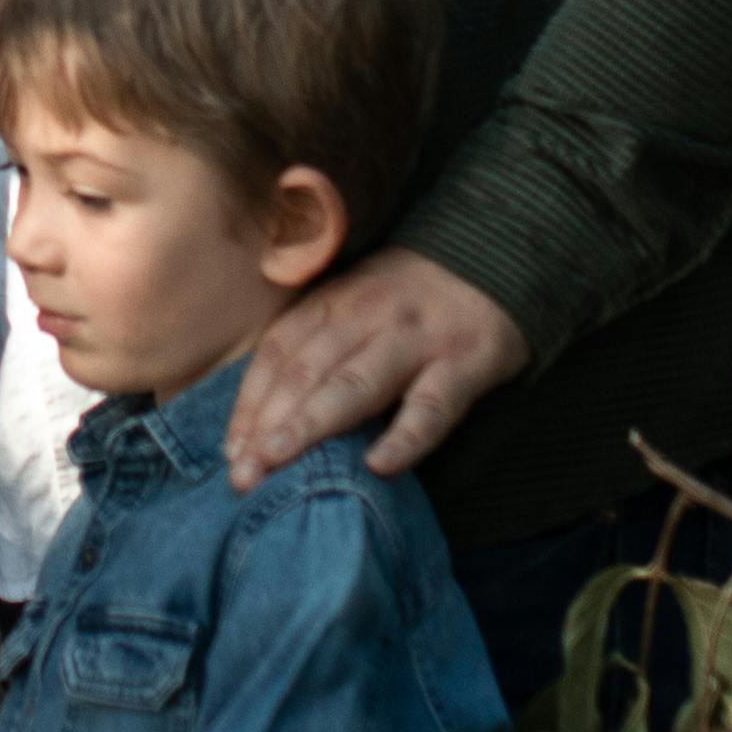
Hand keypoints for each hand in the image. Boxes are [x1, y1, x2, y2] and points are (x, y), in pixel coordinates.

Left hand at [225, 247, 529, 488]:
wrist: (502, 256)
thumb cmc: (412, 299)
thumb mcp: (356, 303)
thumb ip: (315, 345)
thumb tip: (260, 416)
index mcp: (334, 303)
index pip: (279, 352)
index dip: (249, 401)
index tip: (228, 451)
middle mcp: (368, 317)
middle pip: (307, 370)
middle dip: (267, 422)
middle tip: (241, 475)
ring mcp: (417, 340)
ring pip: (356, 383)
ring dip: (311, 423)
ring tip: (277, 461)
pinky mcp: (466, 363)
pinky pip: (432, 404)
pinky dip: (406, 436)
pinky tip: (380, 466)